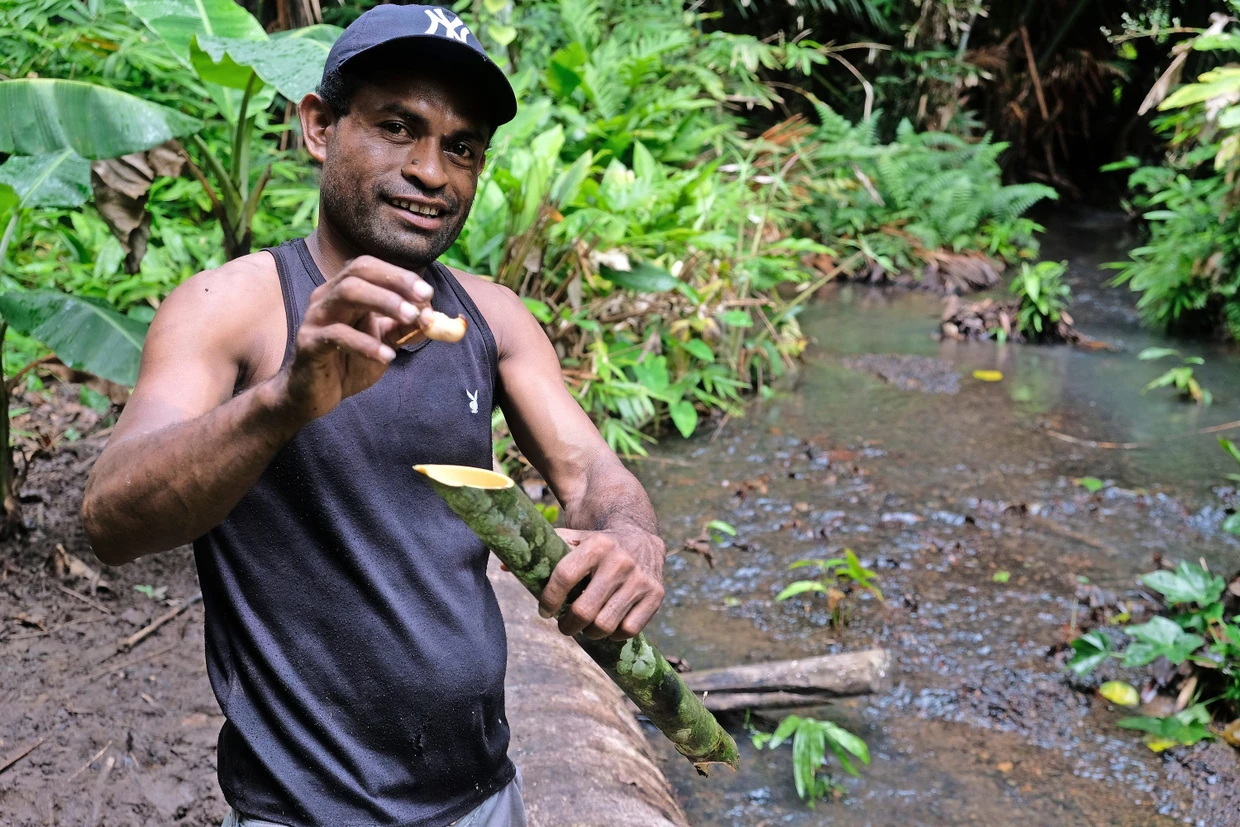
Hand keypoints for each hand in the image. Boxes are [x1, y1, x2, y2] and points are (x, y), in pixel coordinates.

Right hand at [277, 256, 437, 420]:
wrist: (312, 395)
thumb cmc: (348, 363)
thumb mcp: (383, 343)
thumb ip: (405, 329)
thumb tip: (436, 319)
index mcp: (343, 291)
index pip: (370, 267)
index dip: (400, 275)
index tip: (428, 293)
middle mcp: (326, 297)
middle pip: (359, 272)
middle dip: (395, 282)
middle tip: (424, 300)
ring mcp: (315, 318)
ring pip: (346, 294)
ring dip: (384, 302)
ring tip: (411, 319)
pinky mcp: (308, 344)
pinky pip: (336, 336)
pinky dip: (365, 344)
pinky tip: (387, 356)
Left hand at [539, 527, 665, 639]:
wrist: (640, 536)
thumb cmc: (597, 544)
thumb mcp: (573, 539)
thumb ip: (544, 552)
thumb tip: (506, 568)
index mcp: (596, 545)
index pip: (564, 576)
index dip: (549, 599)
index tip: (544, 610)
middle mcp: (620, 561)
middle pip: (585, 610)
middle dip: (568, 624)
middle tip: (564, 625)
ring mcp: (640, 580)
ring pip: (606, 625)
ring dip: (589, 633)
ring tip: (585, 627)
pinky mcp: (656, 595)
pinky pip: (629, 630)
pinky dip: (615, 635)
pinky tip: (608, 626)